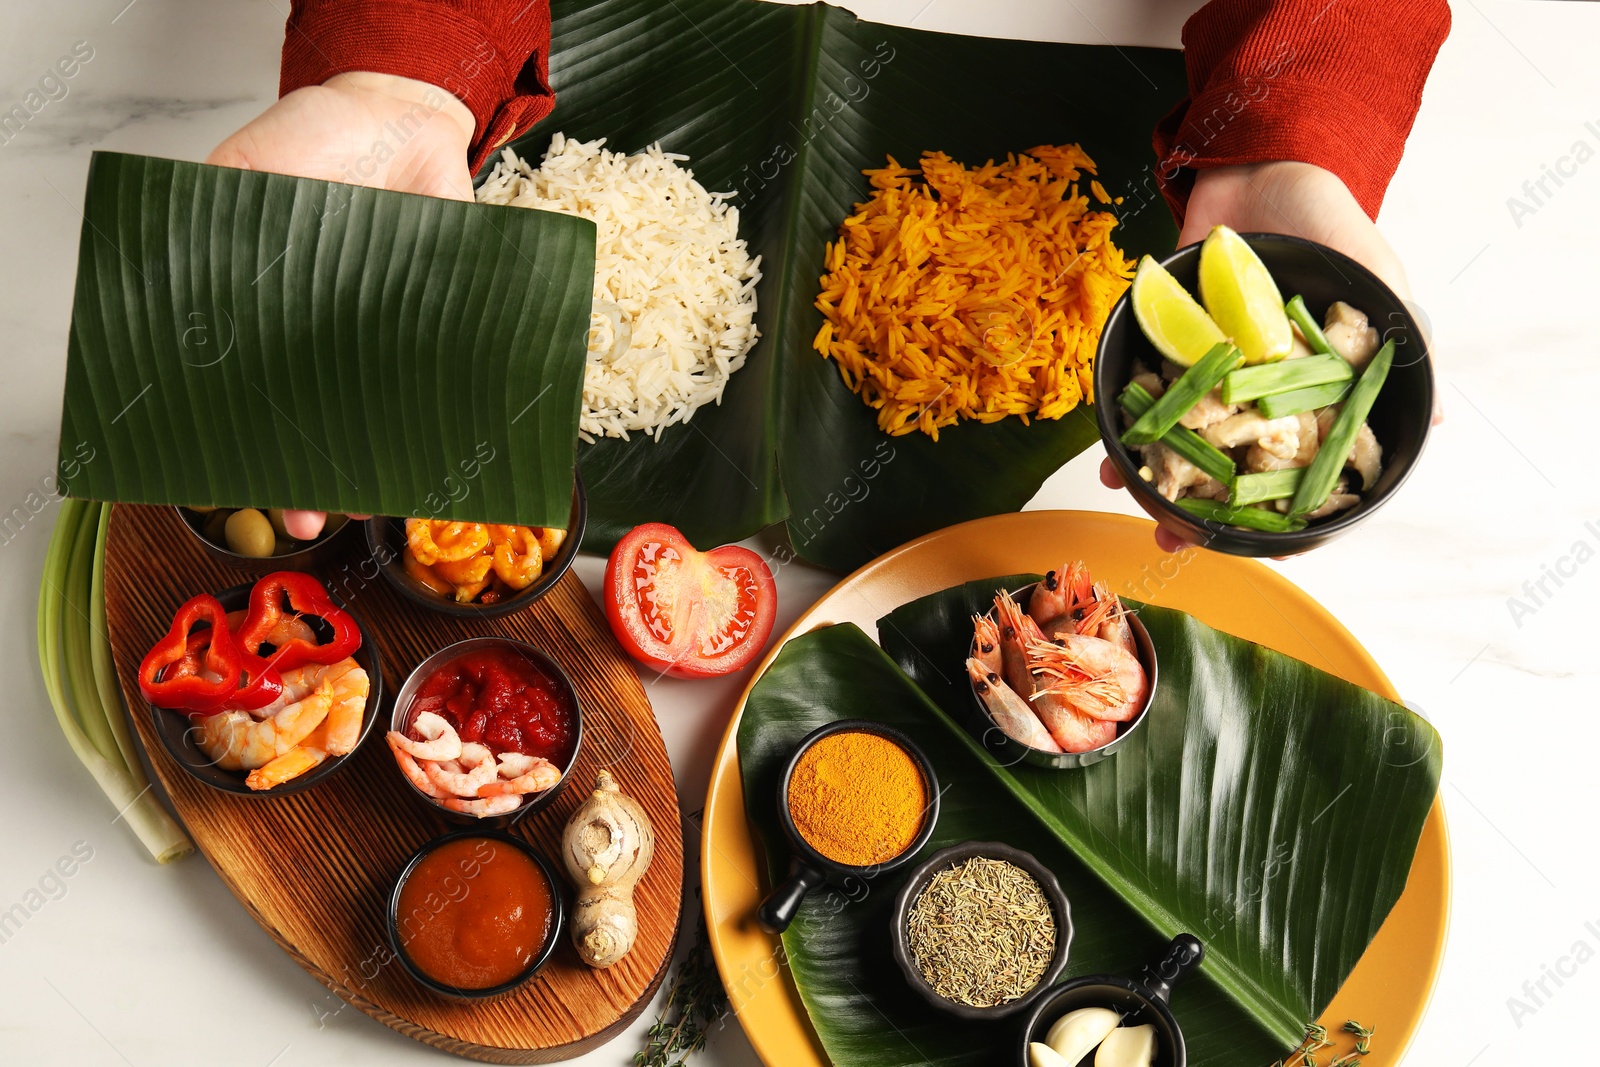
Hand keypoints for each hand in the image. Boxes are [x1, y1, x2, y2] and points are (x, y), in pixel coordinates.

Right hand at [208, 72, 474, 534]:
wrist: (405, 118)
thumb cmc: (318, 139)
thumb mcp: (248, 170)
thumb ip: (220, 219)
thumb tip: (179, 271)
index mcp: (270, 316)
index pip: (252, 396)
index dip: (246, 444)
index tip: (241, 484)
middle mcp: (327, 338)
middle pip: (320, 424)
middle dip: (315, 478)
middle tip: (312, 515)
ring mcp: (385, 338)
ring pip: (382, 419)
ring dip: (381, 466)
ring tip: (377, 503)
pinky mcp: (441, 328)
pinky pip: (444, 385)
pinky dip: (448, 421)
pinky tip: (447, 457)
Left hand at [1100, 161, 1422, 554]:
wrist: (1260, 157)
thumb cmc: (1327, 219)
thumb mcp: (1374, 279)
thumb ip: (1399, 346)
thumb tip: (1430, 424)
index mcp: (1307, 384)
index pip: (1292, 463)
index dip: (1272, 509)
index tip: (1253, 544)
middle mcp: (1252, 382)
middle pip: (1223, 460)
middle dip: (1195, 504)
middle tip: (1170, 538)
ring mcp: (1204, 361)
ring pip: (1174, 431)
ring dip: (1148, 466)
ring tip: (1126, 490)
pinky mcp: (1163, 335)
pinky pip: (1139, 385)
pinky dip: (1122, 415)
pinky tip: (1108, 440)